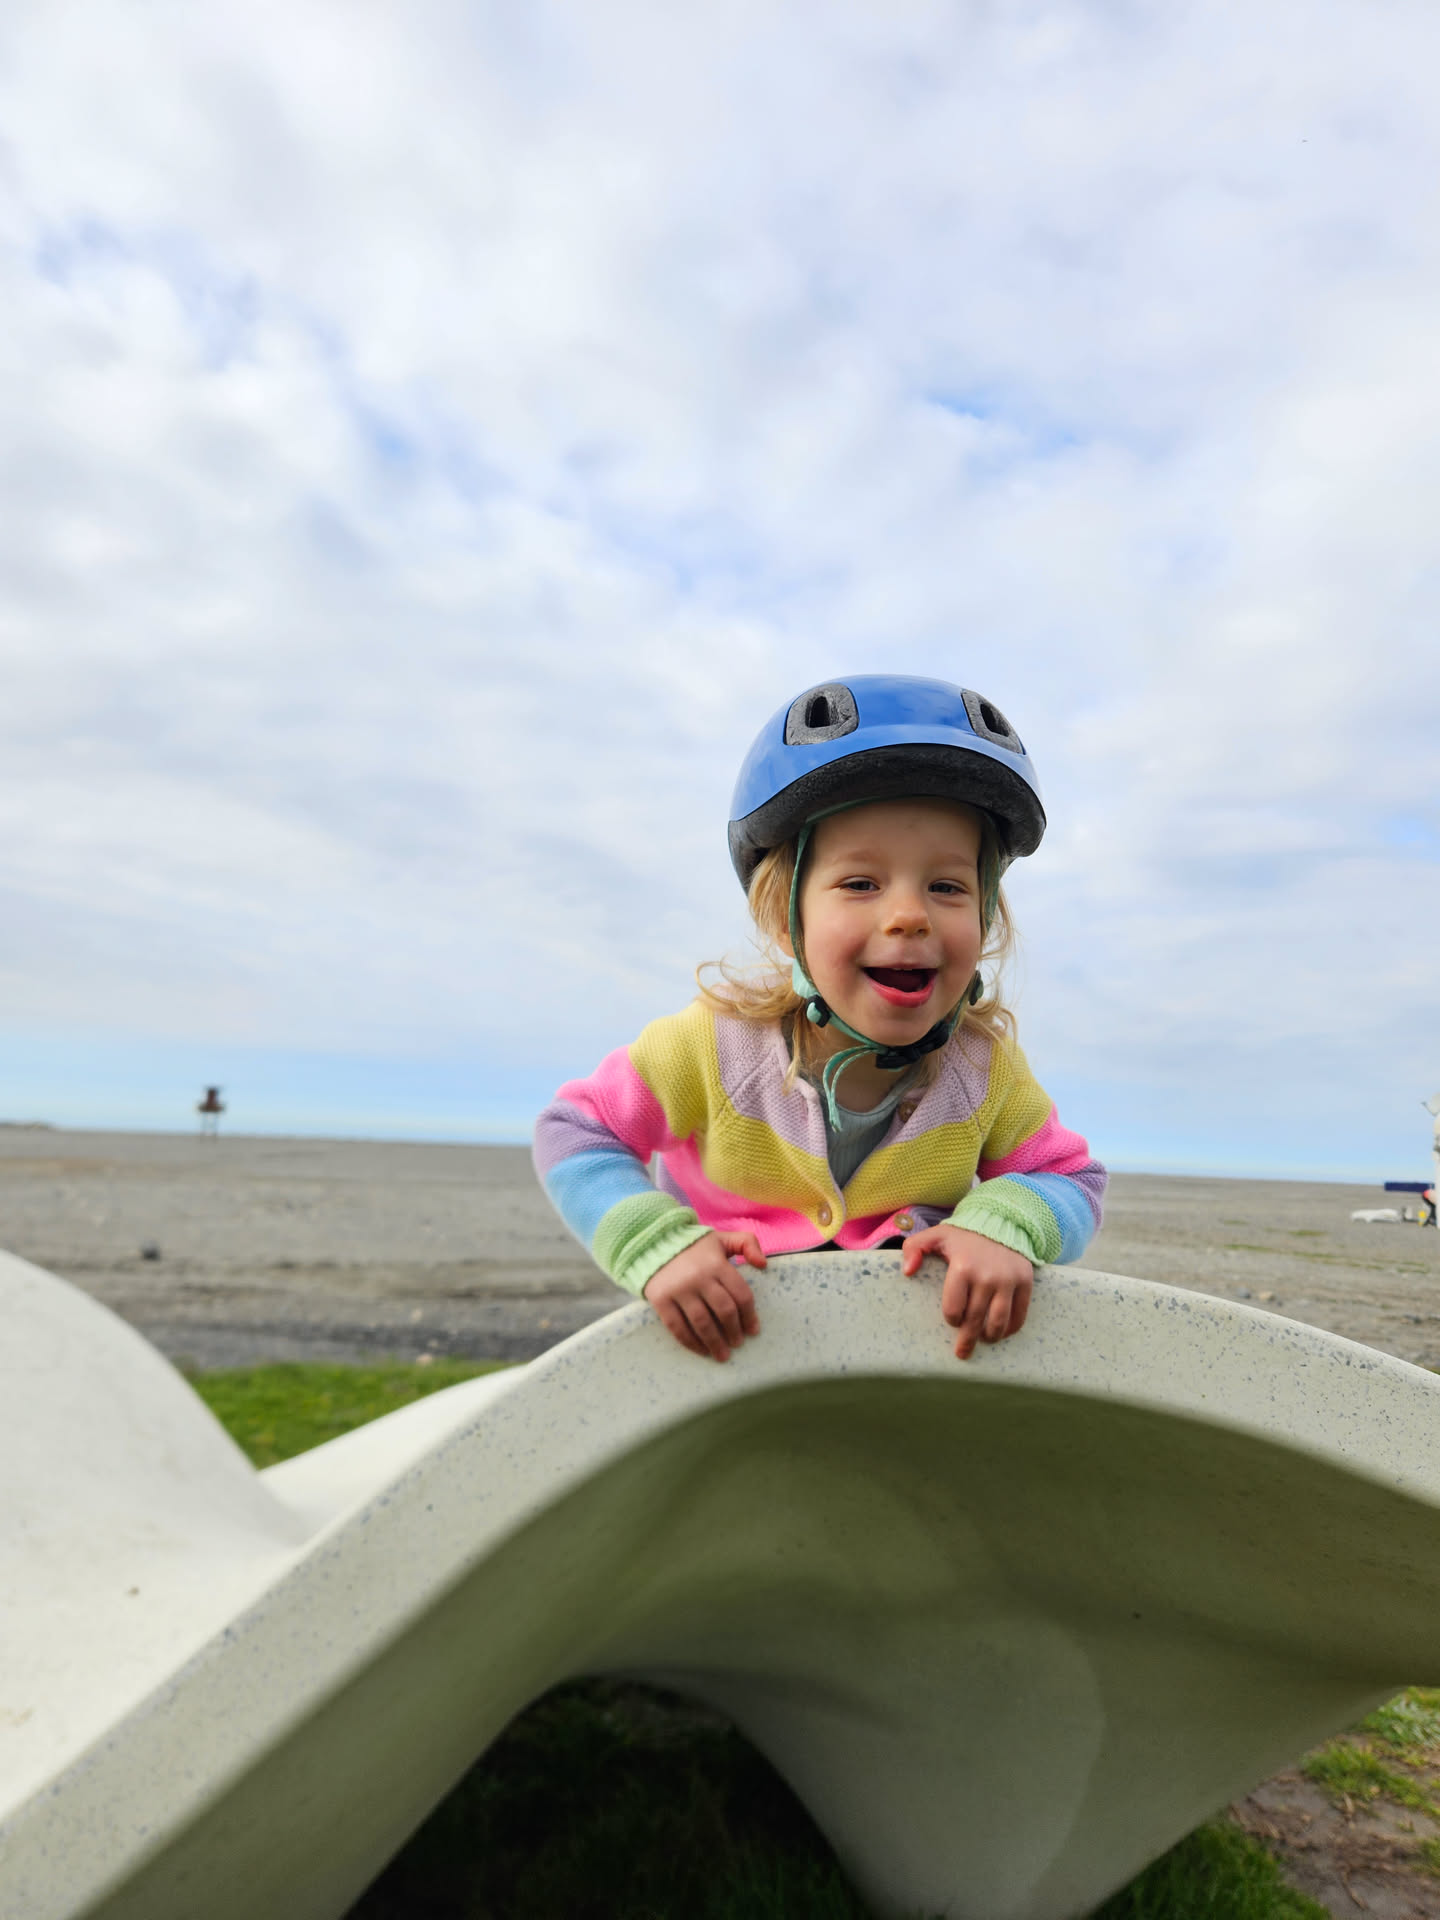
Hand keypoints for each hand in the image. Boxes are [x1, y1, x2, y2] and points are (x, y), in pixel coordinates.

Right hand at [642, 1231, 765, 1361]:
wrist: (652, 1244)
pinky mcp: (661, 1300)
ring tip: (723, 1355)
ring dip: (715, 1342)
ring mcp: (679, 1290)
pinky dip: (691, 1342)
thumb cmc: (694, 1247)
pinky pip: (678, 1327)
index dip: (750, 1315)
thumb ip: (747, 1243)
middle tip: (738, 1344)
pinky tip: (701, 1350)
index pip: (740, 1294)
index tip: (753, 1331)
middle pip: (724, 1311)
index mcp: (717, 1264)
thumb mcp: (722, 1238)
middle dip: (734, 1331)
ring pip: (702, 1323)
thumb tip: (763, 1264)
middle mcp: (699, 1277)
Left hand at [900, 1224, 1032, 1360]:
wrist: (1002, 1222)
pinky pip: (1019, 1315)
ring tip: (984, 1341)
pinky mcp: (1025, 1282)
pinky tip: (1002, 1332)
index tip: (953, 1319)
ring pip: (998, 1322)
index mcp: (962, 1267)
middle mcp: (986, 1277)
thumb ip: (914, 1248)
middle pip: (975, 1320)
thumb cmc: (964, 1235)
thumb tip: (907, 1272)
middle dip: (967, 1340)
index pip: (953, 1308)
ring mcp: (1008, 1281)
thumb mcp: (936, 1235)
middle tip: (962, 1353)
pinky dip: (1010, 1329)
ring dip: (990, 1337)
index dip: (951, 1319)